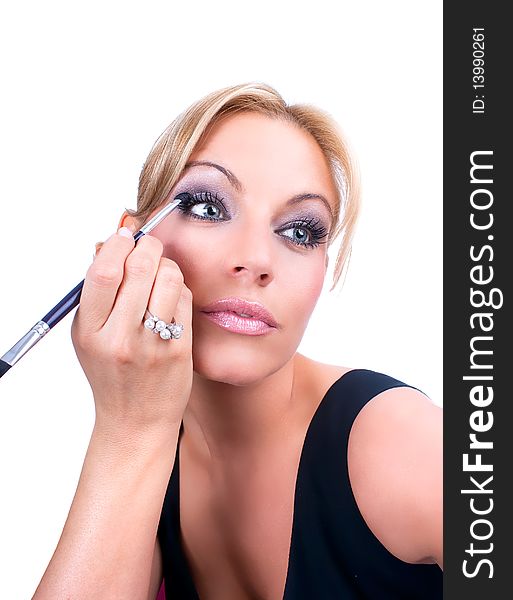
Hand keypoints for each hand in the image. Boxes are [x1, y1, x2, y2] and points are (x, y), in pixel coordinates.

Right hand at [71, 227, 192, 429]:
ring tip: (160, 272)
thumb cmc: (111, 373)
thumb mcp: (88, 336)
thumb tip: (112, 244)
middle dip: (147, 245)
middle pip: (140, 268)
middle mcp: (121, 337)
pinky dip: (179, 287)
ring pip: (169, 278)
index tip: (124, 235)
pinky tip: (171, 296)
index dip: (117, 244)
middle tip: (147, 245)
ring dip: (167, 264)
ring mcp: (153, 343)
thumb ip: (97, 294)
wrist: (136, 419)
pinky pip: (184, 298)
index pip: (104, 273)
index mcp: (91, 331)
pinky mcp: (179, 348)